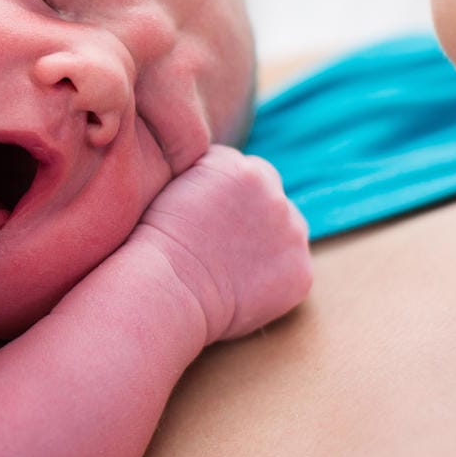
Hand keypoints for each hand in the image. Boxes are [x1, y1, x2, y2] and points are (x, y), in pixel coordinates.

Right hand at [128, 145, 311, 341]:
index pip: (245, 171)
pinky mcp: (300, 273)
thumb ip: (208, 176)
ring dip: (266, 244)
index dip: (225, 195)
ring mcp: (292, 234)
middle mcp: (275, 194)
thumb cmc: (155, 242)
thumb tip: (222, 187)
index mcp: (243, 167)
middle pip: (270, 198)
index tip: (206, 218)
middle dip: (251, 216)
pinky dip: (273, 279)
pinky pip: (291, 270)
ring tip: (228, 266)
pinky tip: (241, 289)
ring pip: (285, 232)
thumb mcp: (176, 186)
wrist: (165, 287)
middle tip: (219, 243)